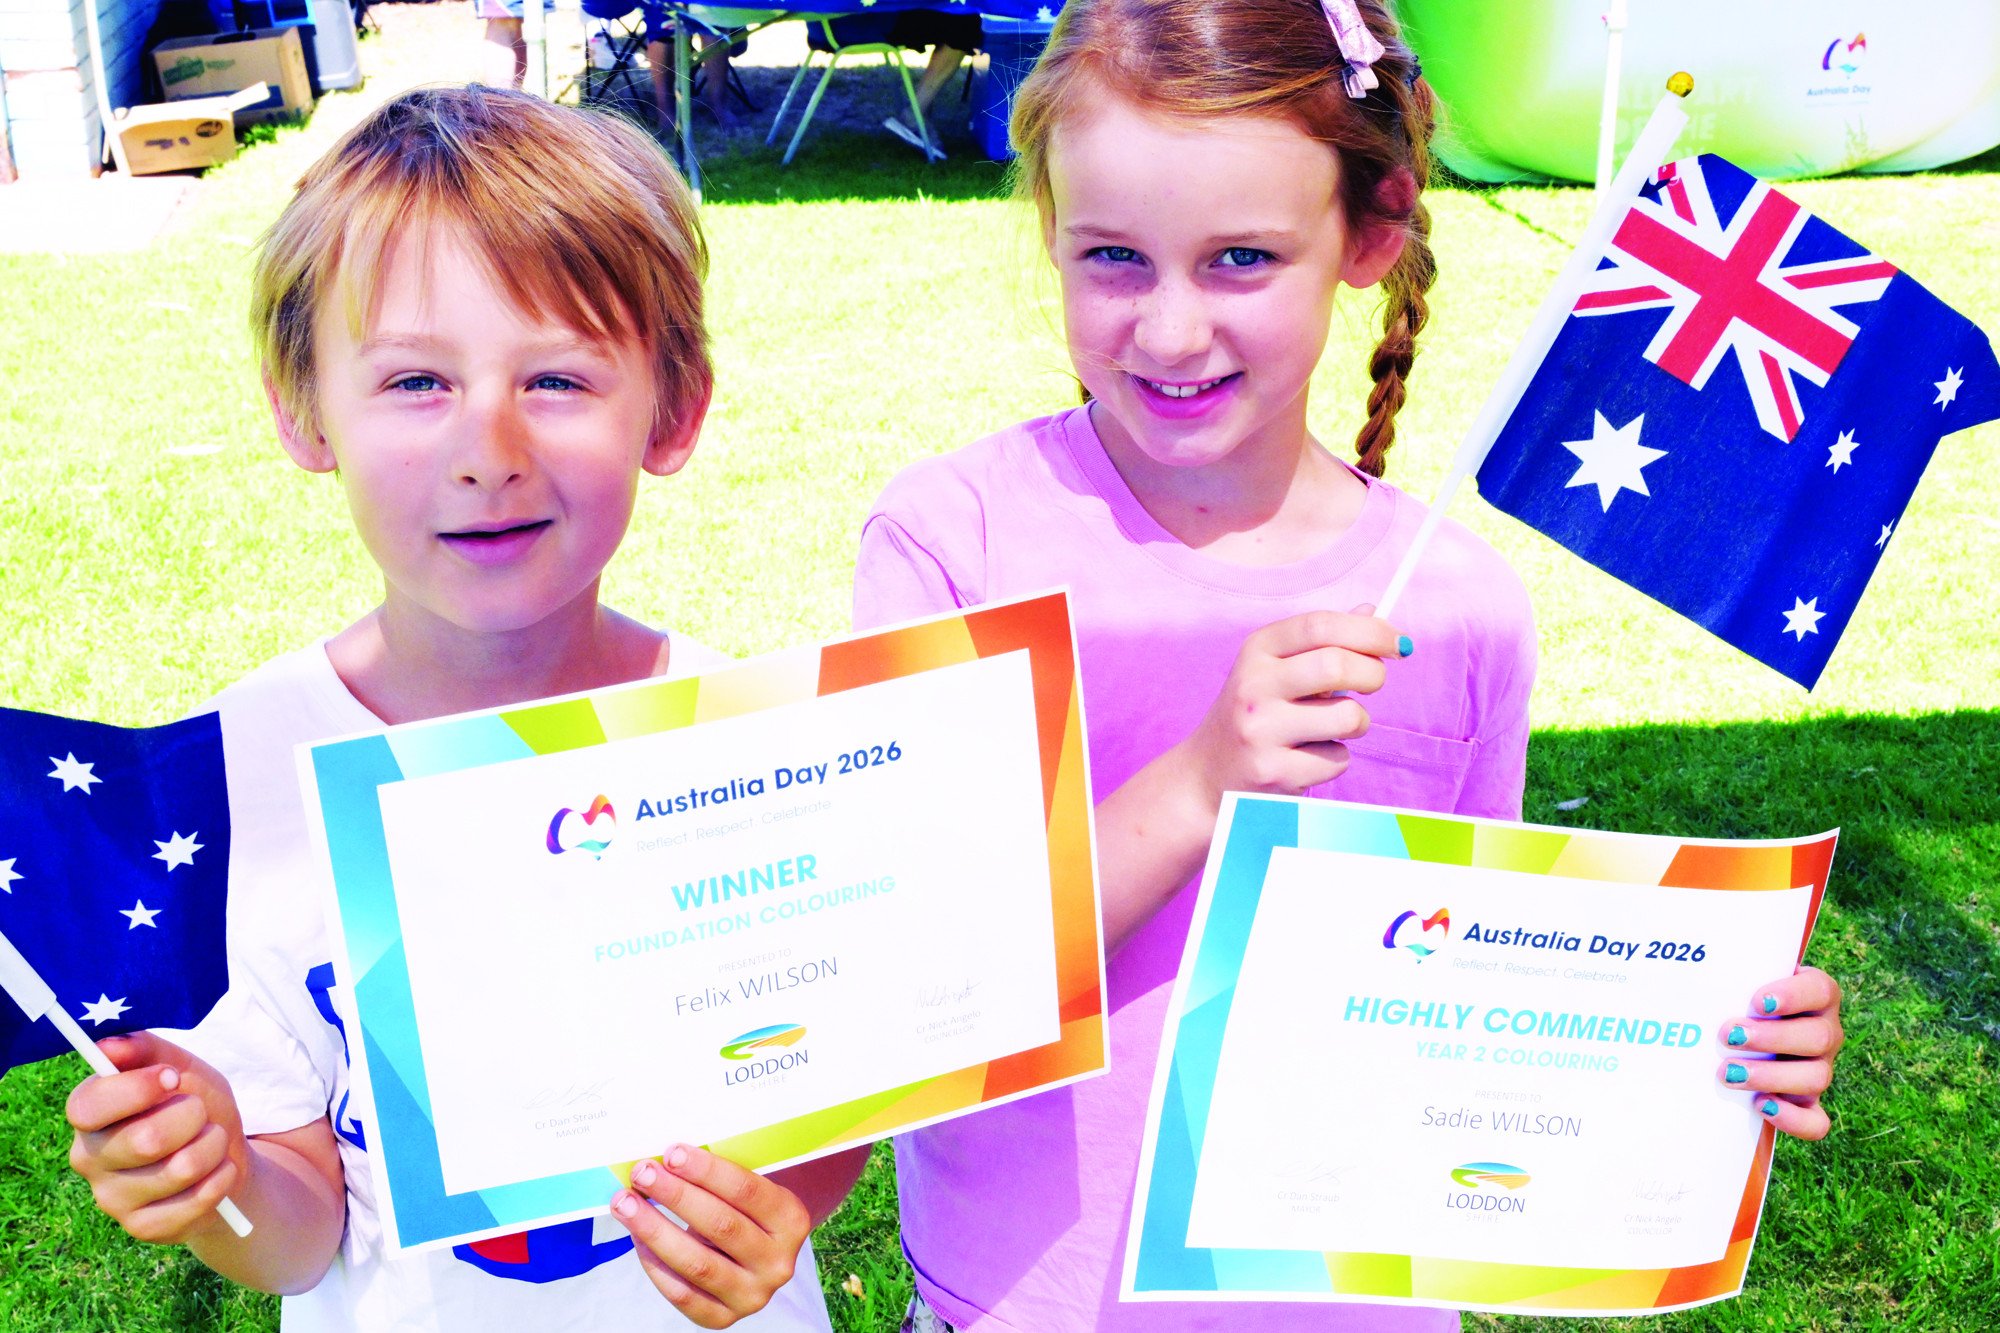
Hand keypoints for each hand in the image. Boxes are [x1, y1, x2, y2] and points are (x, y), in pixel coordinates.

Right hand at [66, 1032, 250, 1243]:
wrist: (226, 1157)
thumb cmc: (194, 1106)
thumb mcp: (179, 1067)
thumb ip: (145, 1051)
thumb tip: (109, 1044)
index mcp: (90, 1116)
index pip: (87, 1106)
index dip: (137, 1089)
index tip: (172, 1078)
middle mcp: (90, 1159)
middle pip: (146, 1139)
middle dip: (193, 1117)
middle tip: (200, 1113)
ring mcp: (113, 1199)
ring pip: (179, 1169)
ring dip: (213, 1146)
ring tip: (212, 1141)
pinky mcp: (143, 1227)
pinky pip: (196, 1200)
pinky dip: (222, 1178)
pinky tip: (217, 1173)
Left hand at [611, 1144, 810, 1327]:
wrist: (760, 1258)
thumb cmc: (745, 1211)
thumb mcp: (751, 1191)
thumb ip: (720, 1178)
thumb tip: (667, 1159)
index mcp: (792, 1220)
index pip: (747, 1191)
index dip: (707, 1171)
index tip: (672, 1153)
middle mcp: (778, 1262)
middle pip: (721, 1225)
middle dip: (676, 1195)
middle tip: (643, 1173)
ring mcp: (752, 1296)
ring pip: (697, 1262)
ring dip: (655, 1229)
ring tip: (626, 1204)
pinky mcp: (723, 1318)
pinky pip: (682, 1294)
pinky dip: (655, 1264)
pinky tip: (637, 1237)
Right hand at [1179, 606, 1409, 802]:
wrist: (1207, 772)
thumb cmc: (1257, 712)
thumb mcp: (1277, 668)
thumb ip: (1322, 642)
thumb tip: (1374, 613)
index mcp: (1256, 650)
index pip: (1319, 625)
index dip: (1369, 630)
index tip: (1398, 642)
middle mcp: (1252, 686)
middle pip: (1337, 665)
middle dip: (1374, 673)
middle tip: (1374, 683)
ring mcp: (1260, 731)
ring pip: (1348, 716)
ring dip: (1356, 722)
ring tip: (1331, 727)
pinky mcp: (1273, 772)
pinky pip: (1337, 759)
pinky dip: (1335, 758)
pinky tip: (1306, 758)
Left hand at [1716, 966, 1843, 1139]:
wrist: (1737, 1031)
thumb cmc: (1732, 995)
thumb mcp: (1735, 976)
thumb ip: (1723, 968)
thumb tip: (1674, 951)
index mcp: (1814, 995)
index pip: (1820, 990)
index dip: (1794, 996)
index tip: (1757, 1001)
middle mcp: (1824, 1031)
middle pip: (1819, 1037)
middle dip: (1772, 1038)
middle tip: (1727, 1035)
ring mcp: (1818, 1068)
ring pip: (1817, 1077)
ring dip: (1771, 1076)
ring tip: (1727, 1072)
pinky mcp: (1808, 1103)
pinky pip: (1816, 1121)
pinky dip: (1793, 1119)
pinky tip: (1760, 1105)